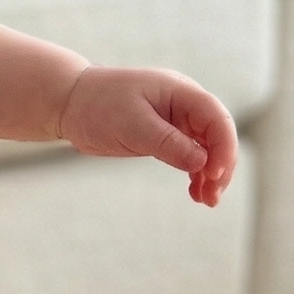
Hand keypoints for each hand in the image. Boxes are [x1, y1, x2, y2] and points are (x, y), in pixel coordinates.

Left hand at [57, 66, 236, 206]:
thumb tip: (201, 162)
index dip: (222, 147)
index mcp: (181, 92)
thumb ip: (167, 142)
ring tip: (207, 201)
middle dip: (220, 166)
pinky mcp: (165, 136)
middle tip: (212, 196)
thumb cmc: (98, 106)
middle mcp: (184, 105)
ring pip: (206, 149)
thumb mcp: (132, 124)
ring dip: (210, 174)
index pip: (216, 119)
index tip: (214, 174)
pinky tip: (195, 193)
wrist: (71, 103)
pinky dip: (194, 174)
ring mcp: (176, 121)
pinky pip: (189, 155)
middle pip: (216, 136)